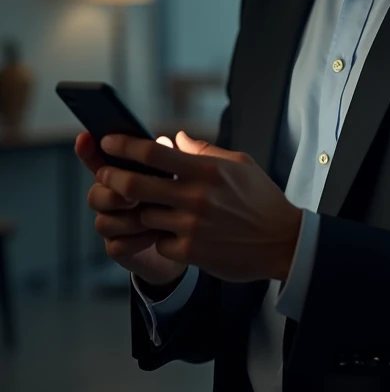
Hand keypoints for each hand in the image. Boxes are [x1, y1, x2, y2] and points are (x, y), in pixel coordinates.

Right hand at [75, 131, 187, 286]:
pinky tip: (155, 235)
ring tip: (154, 218)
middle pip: (94, 194)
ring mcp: (114, 225)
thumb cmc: (182, 200)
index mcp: (122, 174)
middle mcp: (112, 198)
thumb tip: (164, 140)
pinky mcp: (120, 248)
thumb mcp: (182, 175)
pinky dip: (135, 241)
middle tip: (134, 196)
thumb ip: (172, 157)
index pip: (98, 160)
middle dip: (113, 194)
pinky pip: (116, 246)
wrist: (190, 240)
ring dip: (129, 220)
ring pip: (103, 222)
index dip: (87, 150)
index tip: (86, 138)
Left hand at [93, 131, 303, 283]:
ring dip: (136, 209)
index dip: (125, 146)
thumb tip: (176, 137)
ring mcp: (191, 227)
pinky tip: (167, 231)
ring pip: (143, 215)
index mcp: (207, 170)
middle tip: (104, 173)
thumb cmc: (261, 200)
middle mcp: (196, 197)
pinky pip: (158, 242)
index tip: (109, 141)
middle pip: (136, 185)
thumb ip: (204, 151)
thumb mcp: (240, 164)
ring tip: (134, 203)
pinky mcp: (190, 253)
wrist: (283, 242)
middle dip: (112, 177)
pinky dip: (158, 236)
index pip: (154, 153)